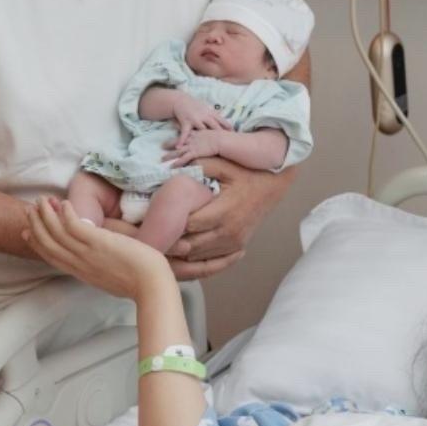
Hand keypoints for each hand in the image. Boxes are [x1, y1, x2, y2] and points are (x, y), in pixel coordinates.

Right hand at [23, 197, 172, 300]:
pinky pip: (73, 226)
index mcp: (80, 272)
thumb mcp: (109, 277)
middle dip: (36, 224)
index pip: (51, 256)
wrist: (151, 286)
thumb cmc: (138, 282)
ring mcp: (86, 253)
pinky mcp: (98, 243)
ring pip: (56, 232)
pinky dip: (65, 214)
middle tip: (29, 209)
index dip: (37, 243)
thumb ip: (98, 269)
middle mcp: (78, 263)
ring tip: (41, 199)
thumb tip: (98, 262)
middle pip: (48, 243)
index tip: (27, 231)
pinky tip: (64, 203)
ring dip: (46, 214)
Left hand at [166, 127, 223, 166]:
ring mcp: (192, 146)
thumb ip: (212, 131)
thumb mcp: (215, 130)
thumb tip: (214, 131)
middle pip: (178, 141)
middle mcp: (192, 139)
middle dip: (170, 143)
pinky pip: (184, 159)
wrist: (222, 140)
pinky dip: (178, 163)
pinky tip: (172, 166)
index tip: (172, 126)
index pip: (185, 131)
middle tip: (162, 145)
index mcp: (196, 133)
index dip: (178, 129)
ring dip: (170, 155)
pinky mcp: (194, 152)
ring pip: (178, 151)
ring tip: (162, 159)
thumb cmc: (221, 136)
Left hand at [166, 158, 292, 277]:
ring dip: (180, 251)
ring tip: (164, 241)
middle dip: (172, 240)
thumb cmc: (246, 175)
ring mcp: (234, 243)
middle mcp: (229, 232)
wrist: (272, 189)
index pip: (189, 225)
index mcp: (224, 211)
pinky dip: (193, 256)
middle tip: (154, 233)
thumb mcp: (225, 165)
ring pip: (198, 256)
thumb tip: (173, 164)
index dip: (171, 224)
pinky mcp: (237, 249)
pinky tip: (182, 247)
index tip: (156, 218)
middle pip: (190, 245)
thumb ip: (201, 164)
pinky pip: (210, 260)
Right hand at [170, 92, 231, 141]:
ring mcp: (195, 119)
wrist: (181, 100)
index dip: (229, 128)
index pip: (222, 121)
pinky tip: (180, 147)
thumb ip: (215, 116)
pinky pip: (185, 133)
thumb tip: (227, 123)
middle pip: (215, 126)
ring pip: (202, 130)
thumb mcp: (207, 108)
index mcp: (211, 113)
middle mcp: (204, 116)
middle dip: (221, 134)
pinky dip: (182, 140)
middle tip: (227, 142)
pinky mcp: (186, 122)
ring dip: (205, 139)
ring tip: (209, 147)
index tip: (235, 134)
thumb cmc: (195, 105)